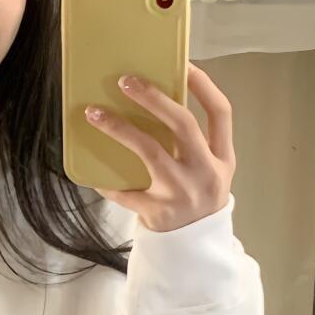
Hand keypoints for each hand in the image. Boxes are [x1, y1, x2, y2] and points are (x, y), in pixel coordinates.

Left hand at [84, 64, 234, 231]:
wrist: (195, 250)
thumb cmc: (196, 200)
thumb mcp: (208, 171)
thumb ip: (193, 144)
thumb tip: (156, 100)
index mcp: (222, 159)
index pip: (220, 112)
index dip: (203, 85)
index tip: (183, 64)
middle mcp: (206, 173)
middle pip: (183, 125)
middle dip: (154, 98)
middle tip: (125, 81)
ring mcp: (182, 193)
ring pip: (150, 151)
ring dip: (120, 128)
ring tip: (94, 113)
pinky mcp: (158, 213)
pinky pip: (126, 191)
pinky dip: (107, 181)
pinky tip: (91, 172)